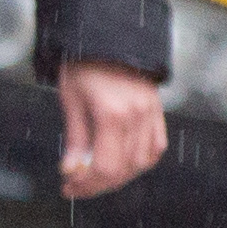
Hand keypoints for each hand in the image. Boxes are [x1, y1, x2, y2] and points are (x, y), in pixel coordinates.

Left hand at [54, 57, 167, 200]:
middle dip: (99, 185)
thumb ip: (75, 139)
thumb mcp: (71, 101)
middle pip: (124, 168)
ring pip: (143, 162)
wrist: (108, 38)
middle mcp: (137, 116)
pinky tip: (122, 165)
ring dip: (120, 176)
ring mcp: (151, 113)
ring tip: (96, 177)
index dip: (87, 185)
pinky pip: (155, 147)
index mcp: (112, 114)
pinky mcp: (157, 111)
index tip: (69, 189)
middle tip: (78, 188)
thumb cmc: (83, 67)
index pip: (105, 166)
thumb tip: (70, 172)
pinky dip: (140, 161)